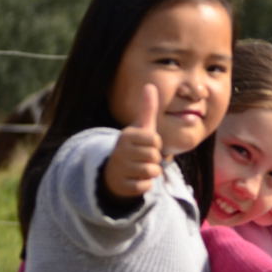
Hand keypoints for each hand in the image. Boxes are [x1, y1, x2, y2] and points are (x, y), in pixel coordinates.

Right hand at [103, 83, 163, 198]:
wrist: (115, 172)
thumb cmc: (134, 147)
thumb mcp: (140, 128)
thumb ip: (147, 109)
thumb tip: (149, 85)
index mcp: (127, 135)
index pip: (155, 140)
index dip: (156, 145)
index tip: (146, 145)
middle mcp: (121, 150)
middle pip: (155, 156)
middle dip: (154, 160)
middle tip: (143, 158)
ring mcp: (120, 168)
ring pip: (152, 172)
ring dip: (151, 173)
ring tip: (140, 168)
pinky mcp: (122, 185)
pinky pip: (146, 186)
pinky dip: (145, 185)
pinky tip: (135, 179)